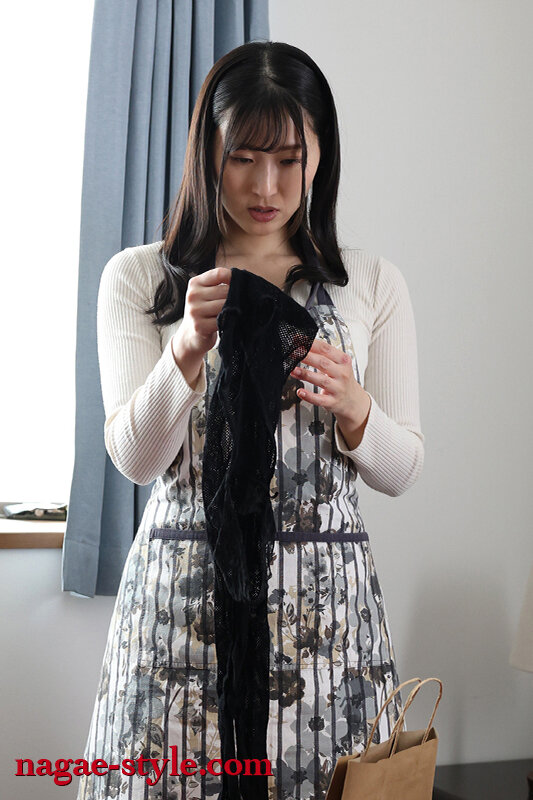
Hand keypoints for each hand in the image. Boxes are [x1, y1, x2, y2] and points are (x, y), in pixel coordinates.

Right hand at [171, 267, 230, 388]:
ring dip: (232, 310)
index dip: (233, 278)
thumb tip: (243, 281)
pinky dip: (228, 322)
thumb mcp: (205, 294)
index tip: (239, 285)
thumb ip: (219, 284)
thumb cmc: (204, 312)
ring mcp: (195, 311)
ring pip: (225, 305)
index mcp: (195, 283)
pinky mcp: (200, 326)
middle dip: (234, 297)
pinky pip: (222, 320)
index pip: (219, 273)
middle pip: (225, 290)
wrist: (190, 336)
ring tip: (231, 314)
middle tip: (235, 305)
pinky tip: (226, 323)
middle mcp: (192, 295)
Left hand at [290, 339, 370, 447]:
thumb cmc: (342, 379)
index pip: (326, 349)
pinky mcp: (333, 402)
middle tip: (293, 354)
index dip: (311, 344)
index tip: (298, 341)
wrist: (354, 400)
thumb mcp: (338, 364)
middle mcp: (342, 374)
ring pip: (321, 380)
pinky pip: (320, 399)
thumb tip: (302, 345)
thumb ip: (322, 355)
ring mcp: (338, 388)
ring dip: (305, 374)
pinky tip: (300, 392)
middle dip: (307, 357)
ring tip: (292, 370)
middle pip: (323, 363)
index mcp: (343, 361)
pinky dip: (309, 396)